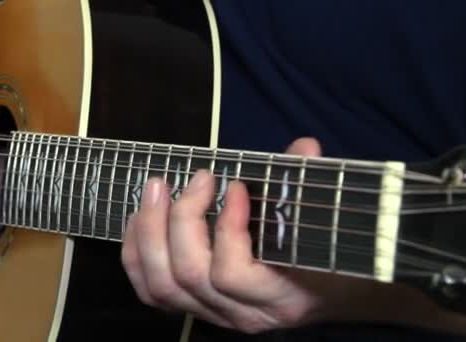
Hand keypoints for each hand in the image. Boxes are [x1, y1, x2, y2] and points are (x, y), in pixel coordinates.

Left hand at [121, 138, 334, 332]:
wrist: (328, 293)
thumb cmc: (328, 255)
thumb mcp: (326, 224)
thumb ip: (312, 186)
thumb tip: (304, 148)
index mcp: (281, 297)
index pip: (232, 273)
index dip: (226, 226)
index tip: (237, 185)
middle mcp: (243, 315)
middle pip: (189, 273)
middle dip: (181, 218)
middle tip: (196, 178)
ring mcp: (216, 316)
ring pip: (163, 285)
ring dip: (151, 231)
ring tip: (158, 189)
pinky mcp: (196, 310)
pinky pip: (152, 292)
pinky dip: (137, 254)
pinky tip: (141, 218)